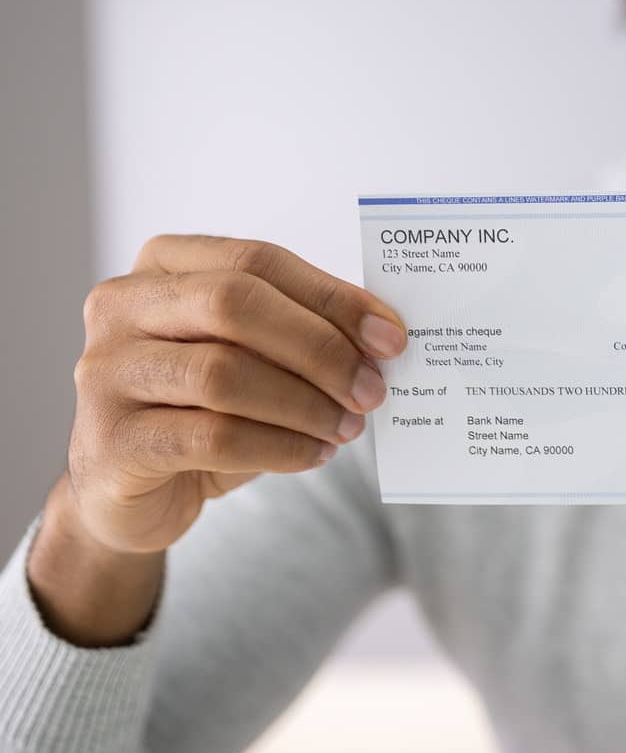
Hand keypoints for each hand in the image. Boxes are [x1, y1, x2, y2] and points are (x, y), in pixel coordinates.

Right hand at [67, 234, 406, 554]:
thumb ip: (299, 327)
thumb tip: (384, 332)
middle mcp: (123, 306)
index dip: (331, 297)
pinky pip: (211, 437)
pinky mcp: (110, 442)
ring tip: (348, 426)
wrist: (131, 491)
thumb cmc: (201, 406)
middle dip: (319, 347)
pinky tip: (313, 454)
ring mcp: (106, 372)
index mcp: (163, 263)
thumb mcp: (250, 352)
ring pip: (224, 373)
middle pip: (234, 305)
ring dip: (305, 403)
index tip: (391, 335)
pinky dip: (279, 446)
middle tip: (373, 387)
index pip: (258, 260)